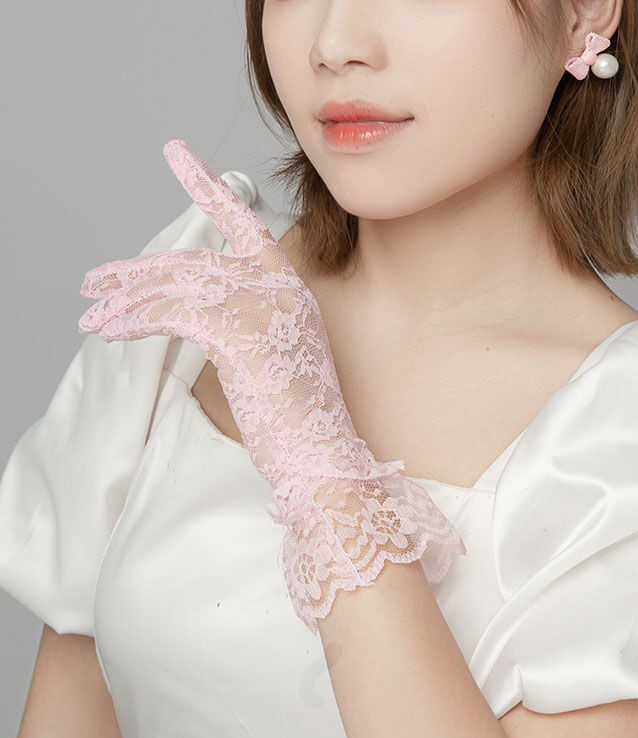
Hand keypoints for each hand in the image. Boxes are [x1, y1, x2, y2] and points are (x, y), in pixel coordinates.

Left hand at [78, 138, 465, 631]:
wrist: (321, 456)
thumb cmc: (298, 420)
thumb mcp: (271, 360)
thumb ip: (241, 327)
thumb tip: (192, 317)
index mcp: (289, 290)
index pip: (244, 226)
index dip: (207, 187)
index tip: (177, 154)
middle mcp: (278, 288)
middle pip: (194, 261)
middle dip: (137, 271)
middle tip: (95, 281)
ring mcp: (262, 306)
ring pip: (177, 285)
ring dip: (125, 299)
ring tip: (90, 310)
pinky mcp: (239, 331)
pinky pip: (172, 314)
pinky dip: (133, 321)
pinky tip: (108, 330)